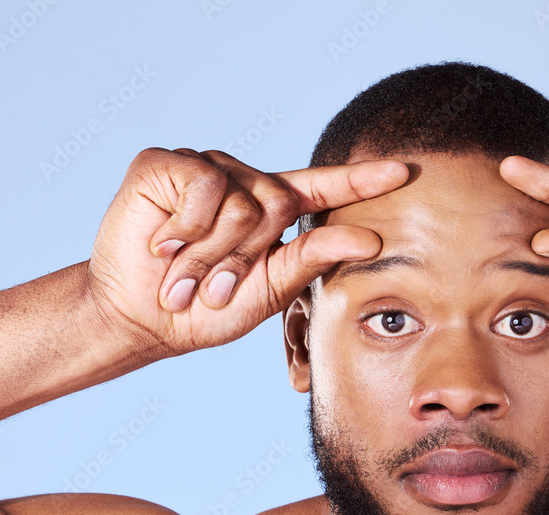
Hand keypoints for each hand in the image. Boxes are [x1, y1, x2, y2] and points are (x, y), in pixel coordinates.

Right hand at [85, 148, 408, 355]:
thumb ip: (314, 259)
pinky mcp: (165, 163)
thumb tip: (371, 239)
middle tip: (215, 286)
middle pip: (276, 202)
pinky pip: (202, 185)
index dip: (362, 179)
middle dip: (245, 256)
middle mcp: (242, 182)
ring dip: (213, 251)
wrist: (145, 318)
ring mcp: (204, 168)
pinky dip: (187, 227)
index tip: (403, 172)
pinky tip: (164, 245)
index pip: (323, 188)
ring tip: (185, 274)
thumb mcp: (270, 289)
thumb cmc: (208, 310)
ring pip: (240, 199)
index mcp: (271, 212)